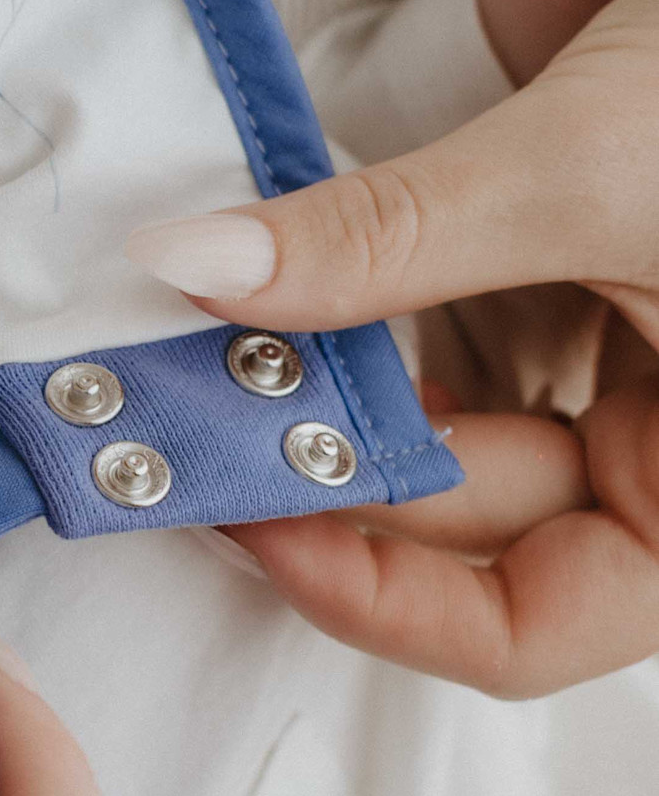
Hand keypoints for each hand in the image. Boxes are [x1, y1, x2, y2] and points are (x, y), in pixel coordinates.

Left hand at [125, 0, 658, 697]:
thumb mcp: (589, 172)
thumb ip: (387, 239)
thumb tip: (189, 272)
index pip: (542, 622)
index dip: (392, 598)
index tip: (258, 523)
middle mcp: (647, 432)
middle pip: (462, 526)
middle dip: (326, 486)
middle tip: (183, 430)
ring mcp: (584, 346)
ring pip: (423, 432)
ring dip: (309, 406)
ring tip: (189, 371)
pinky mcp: (526, 253)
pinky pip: (411, 320)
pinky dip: (327, 311)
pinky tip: (244, 295)